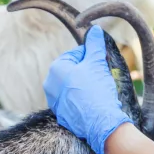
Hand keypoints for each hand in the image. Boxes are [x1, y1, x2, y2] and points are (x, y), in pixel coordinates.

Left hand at [44, 26, 131, 153]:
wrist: (100, 124)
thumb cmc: (97, 91)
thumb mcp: (97, 63)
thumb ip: (95, 44)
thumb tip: (94, 29)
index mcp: (56, 69)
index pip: (76, 54)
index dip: (92, 58)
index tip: (102, 64)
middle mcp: (50, 85)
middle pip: (75, 70)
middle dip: (89, 71)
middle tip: (103, 77)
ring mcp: (55, 101)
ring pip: (75, 86)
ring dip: (87, 85)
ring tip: (100, 91)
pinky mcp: (62, 115)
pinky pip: (75, 101)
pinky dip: (84, 99)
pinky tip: (95, 103)